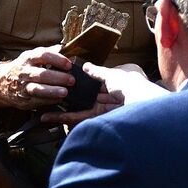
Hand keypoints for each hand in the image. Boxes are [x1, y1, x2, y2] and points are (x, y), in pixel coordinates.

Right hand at [0, 45, 73, 109]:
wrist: (1, 82)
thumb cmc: (23, 68)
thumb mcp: (31, 56)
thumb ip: (47, 53)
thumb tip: (63, 48)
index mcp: (28, 58)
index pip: (43, 55)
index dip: (57, 60)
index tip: (69, 65)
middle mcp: (25, 71)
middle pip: (42, 74)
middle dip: (58, 77)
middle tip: (72, 80)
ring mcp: (23, 86)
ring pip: (37, 89)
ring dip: (52, 91)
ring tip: (64, 93)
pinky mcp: (23, 99)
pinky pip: (36, 101)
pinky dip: (48, 101)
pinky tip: (58, 100)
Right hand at [39, 63, 166, 125]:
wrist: (141, 104)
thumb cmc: (130, 85)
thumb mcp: (111, 74)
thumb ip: (97, 72)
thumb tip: (85, 67)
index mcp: (120, 80)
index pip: (100, 80)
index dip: (85, 81)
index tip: (68, 81)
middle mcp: (114, 95)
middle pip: (89, 96)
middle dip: (73, 98)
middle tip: (53, 98)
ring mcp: (108, 109)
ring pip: (83, 109)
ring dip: (65, 111)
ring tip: (46, 113)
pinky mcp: (103, 120)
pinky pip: (84, 118)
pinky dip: (69, 119)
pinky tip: (54, 118)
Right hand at [82, 62, 167, 105]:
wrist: (139, 102)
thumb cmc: (129, 84)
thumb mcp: (108, 75)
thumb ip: (97, 71)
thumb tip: (87, 66)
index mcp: (131, 70)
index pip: (116, 72)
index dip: (106, 76)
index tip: (97, 80)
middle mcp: (135, 82)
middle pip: (117, 86)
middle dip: (106, 89)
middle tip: (95, 92)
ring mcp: (134, 96)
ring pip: (118, 97)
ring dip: (108, 99)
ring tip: (98, 100)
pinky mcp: (132, 108)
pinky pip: (119, 108)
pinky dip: (111, 108)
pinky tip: (105, 108)